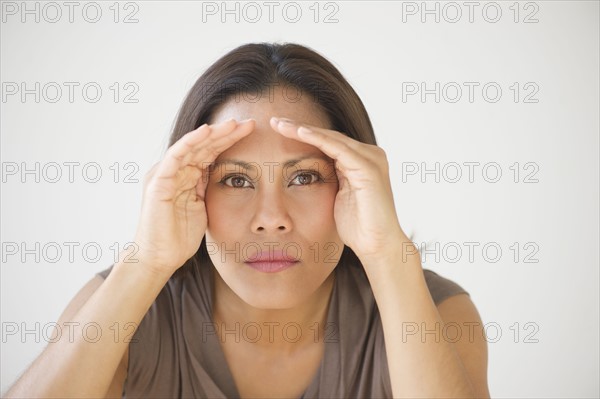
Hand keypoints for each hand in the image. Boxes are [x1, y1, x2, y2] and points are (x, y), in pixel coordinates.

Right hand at [132, 118, 254, 275]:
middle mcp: (174, 170)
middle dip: (227, 133)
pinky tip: (206, 132)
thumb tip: (227, 176)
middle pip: (203, 145)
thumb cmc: (179, 237)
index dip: (230, 141)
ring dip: (213, 133)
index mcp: (186, 176)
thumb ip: (207, 189)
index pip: (210, 152)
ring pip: (192, 145)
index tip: (252, 133)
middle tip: (250, 122)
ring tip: (234, 123)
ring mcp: (165, 174)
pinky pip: (175, 156)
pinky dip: (190, 142)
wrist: (160, 258)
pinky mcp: (158, 181)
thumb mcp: (202, 207)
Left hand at [270, 117, 408, 264]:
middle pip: (329, 135)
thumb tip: (309, 173)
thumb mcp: (338, 197)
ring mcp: (371, 159)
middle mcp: (370, 155)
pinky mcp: (369, 168)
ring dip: (303, 130)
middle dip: (299, 127)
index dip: (302, 135)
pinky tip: (299, 132)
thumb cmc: (358, 228)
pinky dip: (317, 139)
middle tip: (273, 120)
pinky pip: (338, 148)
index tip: (277, 130)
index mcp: (362, 161)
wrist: (377, 247)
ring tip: (279, 123)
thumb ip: (331, 180)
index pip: (328, 142)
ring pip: (331, 138)